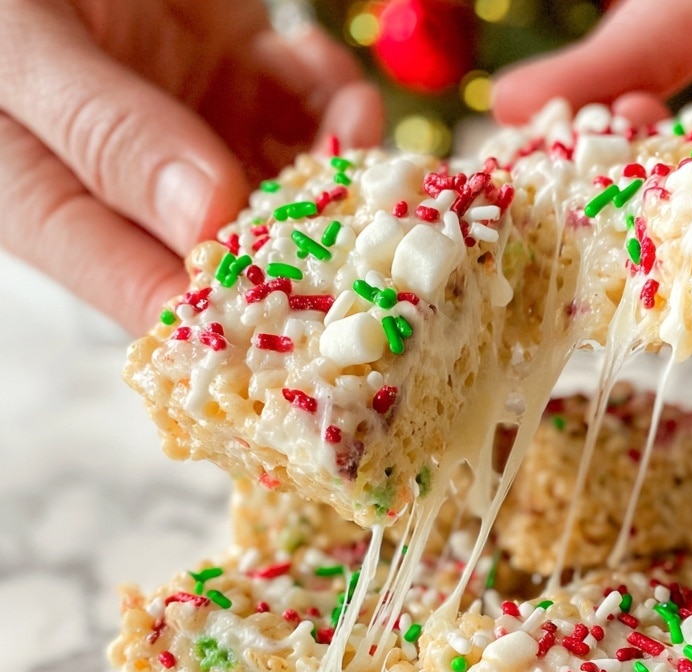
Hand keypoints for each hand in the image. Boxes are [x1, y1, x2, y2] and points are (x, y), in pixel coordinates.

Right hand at [0, 0, 382, 332]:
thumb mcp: (29, 47)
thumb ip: (107, 132)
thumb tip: (206, 223)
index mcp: (58, 209)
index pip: (154, 299)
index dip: (239, 316)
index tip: (318, 302)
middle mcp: (136, 193)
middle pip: (241, 258)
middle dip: (314, 239)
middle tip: (369, 211)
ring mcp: (193, 141)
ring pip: (289, 192)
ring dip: (337, 162)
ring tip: (354, 118)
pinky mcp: (234, 89)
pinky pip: (302, 116)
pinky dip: (329, 98)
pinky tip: (320, 66)